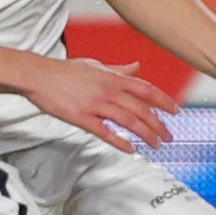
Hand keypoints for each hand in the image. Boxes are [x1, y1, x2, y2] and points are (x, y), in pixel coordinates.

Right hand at [22, 56, 178, 152]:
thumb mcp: (95, 65)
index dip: (163, 101)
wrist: (39, 76)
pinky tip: (130, 149)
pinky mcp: (82, 117)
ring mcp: (96, 104)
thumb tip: (137, 67)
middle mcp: (108, 91)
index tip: (176, 111)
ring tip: (155, 145)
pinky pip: (105, 131)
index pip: (146, 89)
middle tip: (168, 136)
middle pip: (141, 109)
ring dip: (145, 134)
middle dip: (158, 124)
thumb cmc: (65, 71)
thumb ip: (118, 69)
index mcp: (113, 78)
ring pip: (128, 121)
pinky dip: (119, 141)